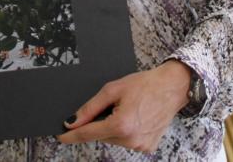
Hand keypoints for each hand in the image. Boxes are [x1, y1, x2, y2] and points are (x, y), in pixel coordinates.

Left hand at [57, 60, 191, 152]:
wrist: (172, 88)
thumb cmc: (144, 85)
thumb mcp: (112, 90)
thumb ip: (89, 108)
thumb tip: (72, 121)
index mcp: (121, 125)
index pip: (88, 133)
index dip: (72, 135)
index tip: (60, 136)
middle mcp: (132, 139)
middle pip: (100, 135)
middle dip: (98, 122)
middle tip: (112, 106)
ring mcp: (141, 145)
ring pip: (112, 138)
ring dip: (111, 127)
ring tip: (126, 109)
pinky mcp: (147, 147)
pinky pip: (125, 140)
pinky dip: (123, 131)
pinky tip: (133, 117)